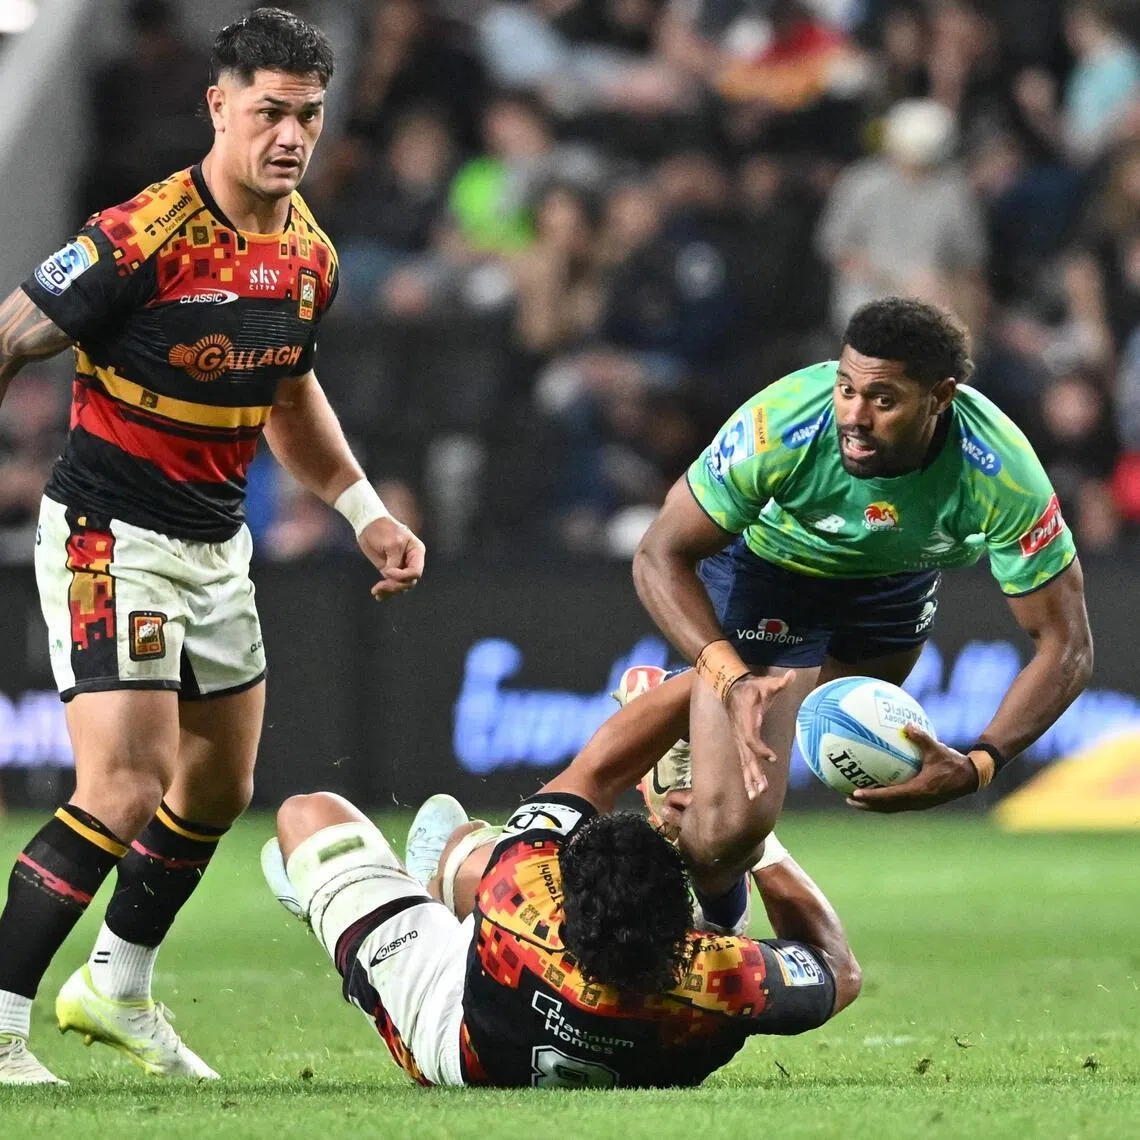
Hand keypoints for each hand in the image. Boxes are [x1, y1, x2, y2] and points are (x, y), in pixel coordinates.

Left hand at [358, 516, 424, 598]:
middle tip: (379, 586)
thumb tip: (391, 577)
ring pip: (400, 586)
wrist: (367, 524)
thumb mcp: (392, 544)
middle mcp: (411, 561)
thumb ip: (395, 562)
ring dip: (389, 590)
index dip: (403, 576)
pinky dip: (385, 591)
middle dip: (395, 586)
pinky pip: (391, 584)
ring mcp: (400, 566)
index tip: (387, 571)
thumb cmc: (383, 529)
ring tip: (376, 591)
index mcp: (416, 552)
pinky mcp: (389, 570)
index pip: (416, 572)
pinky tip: (377, 594)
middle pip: (409, 581)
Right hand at [724, 671, 794, 800]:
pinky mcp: (740, 744)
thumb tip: (791, 675)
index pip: (751, 739)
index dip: (760, 749)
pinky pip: (743, 763)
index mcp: (747, 721)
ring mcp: (739, 740)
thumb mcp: (765, 684)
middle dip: (754, 774)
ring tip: (755, 796)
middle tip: (761, 790)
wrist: (730, 689)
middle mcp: (741, 734)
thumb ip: (779, 683)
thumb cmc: (751, 688)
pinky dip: (747, 777)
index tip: (772, 758)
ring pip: (744, 763)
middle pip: (746, 757)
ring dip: (750, 780)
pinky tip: (752, 791)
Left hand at [846, 724, 978, 812]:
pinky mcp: (921, 802)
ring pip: (892, 808)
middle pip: (887, 807)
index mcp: (919, 791)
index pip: (890, 796)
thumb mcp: (937, 749)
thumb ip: (921, 737)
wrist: (970, 778)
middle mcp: (917, 801)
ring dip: (874, 805)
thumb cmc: (953, 763)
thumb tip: (907, 724)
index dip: (872, 796)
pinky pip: (898, 803)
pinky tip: (876, 791)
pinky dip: (885, 800)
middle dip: (867, 805)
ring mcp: (919, 804)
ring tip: (857, 800)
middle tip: (848, 799)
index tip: (855, 793)